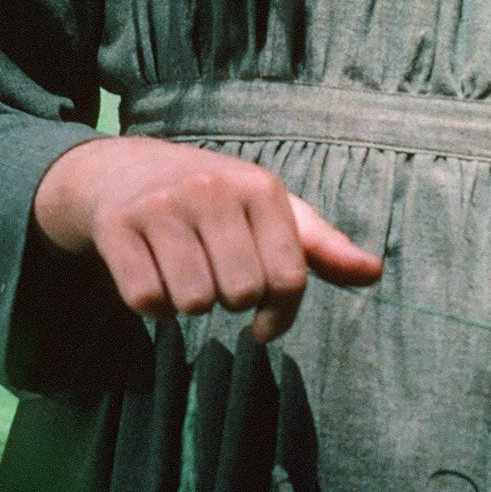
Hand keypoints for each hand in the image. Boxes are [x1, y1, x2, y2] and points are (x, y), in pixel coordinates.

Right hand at [34, 135, 382, 344]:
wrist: (122, 171)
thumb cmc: (212, 201)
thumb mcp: (268, 213)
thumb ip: (320, 248)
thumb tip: (374, 273)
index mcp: (260, 188)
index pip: (288, 279)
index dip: (280, 314)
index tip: (264, 320)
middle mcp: (212, 190)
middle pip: (240, 293)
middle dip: (230, 301)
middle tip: (215, 279)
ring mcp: (162, 206)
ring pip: (193, 301)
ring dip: (189, 304)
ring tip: (184, 274)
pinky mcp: (117, 226)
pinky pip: (146, 300)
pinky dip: (152, 307)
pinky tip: (152, 277)